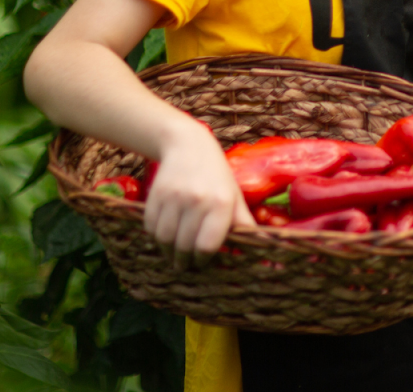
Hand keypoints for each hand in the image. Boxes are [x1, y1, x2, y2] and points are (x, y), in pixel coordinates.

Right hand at [143, 121, 253, 268]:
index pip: (207, 245)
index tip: (201, 264)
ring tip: (173, 254)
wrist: (188, 146)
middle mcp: (197, 200)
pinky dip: (155, 235)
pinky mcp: (156, 194)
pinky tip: (164, 236)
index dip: (202, 260)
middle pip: (184, 245)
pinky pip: (150, 226)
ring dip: (167, 251)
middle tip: (184, 266)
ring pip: (165, 238)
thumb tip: (261, 245)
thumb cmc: (217, 177)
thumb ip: (243, 222)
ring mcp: (174, 196)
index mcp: (221, 203)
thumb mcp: (235, 196)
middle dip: (183, 260)